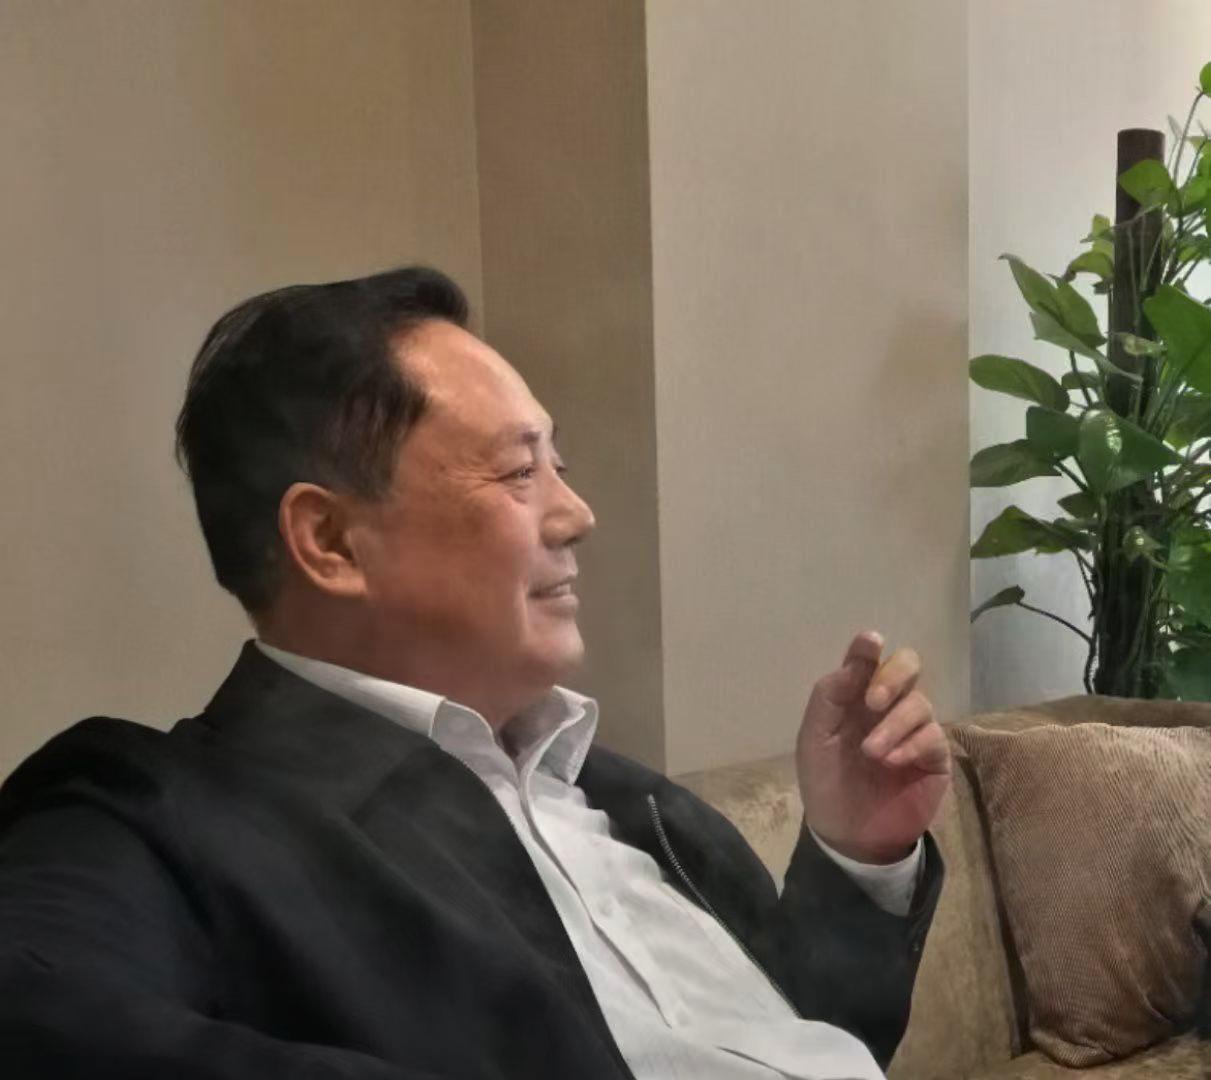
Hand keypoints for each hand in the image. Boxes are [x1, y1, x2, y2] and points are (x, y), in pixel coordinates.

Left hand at [796, 631, 950, 863]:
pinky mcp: (935, 757)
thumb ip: (831, 695)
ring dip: (894, 725)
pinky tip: (891, 762)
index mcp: (857, 696)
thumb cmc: (826, 781)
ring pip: (920, 703)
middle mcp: (889, 706)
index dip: (870, 649)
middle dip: (893, 677)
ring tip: (872, 753)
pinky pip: (934, 737)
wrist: (847, 833)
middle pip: (909, 667)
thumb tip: (858, 657)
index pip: (870, 661)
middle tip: (873, 701)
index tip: (870, 643)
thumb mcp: (815, 737)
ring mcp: (914, 730)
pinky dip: (912, 744)